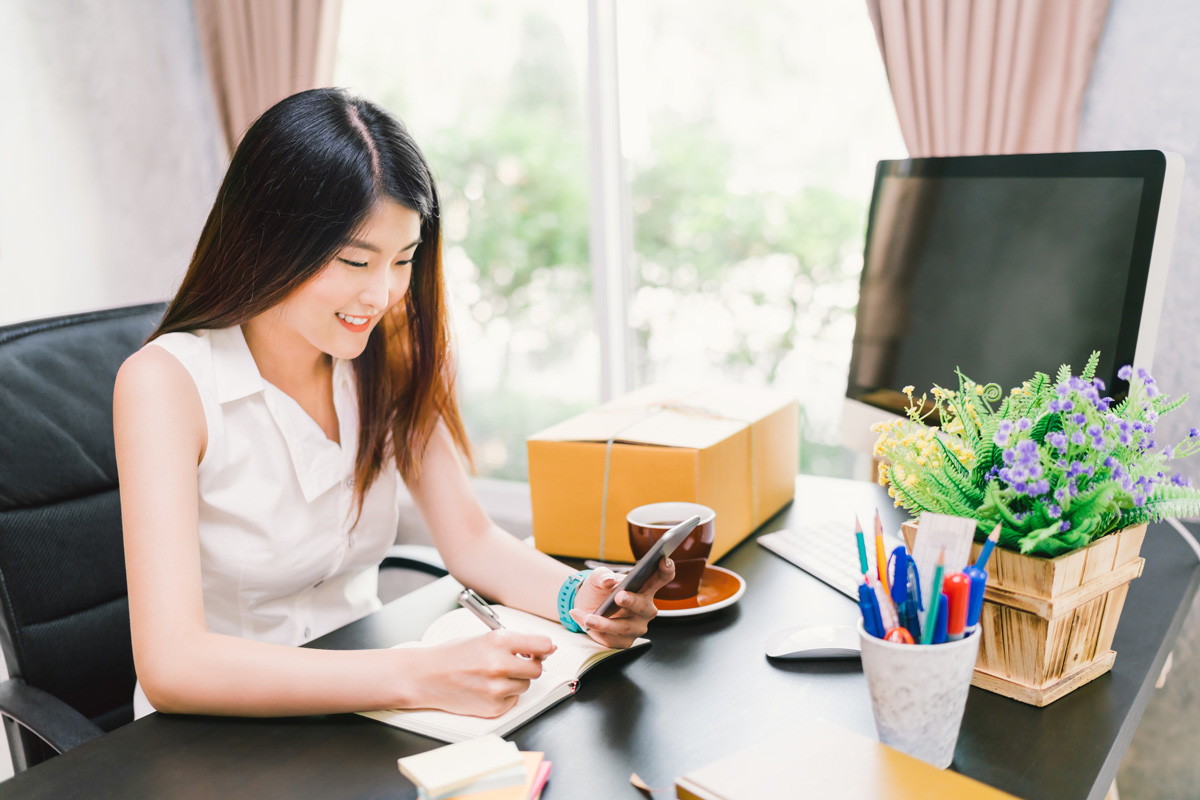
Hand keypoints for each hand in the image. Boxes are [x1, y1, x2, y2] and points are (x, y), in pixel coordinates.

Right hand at [407, 630, 555, 717]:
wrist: (426, 676)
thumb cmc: (454, 655)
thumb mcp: (485, 637)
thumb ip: (516, 642)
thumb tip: (548, 648)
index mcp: (499, 640)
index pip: (543, 644)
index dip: (544, 648)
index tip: (542, 650)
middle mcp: (499, 664)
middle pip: (537, 669)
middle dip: (529, 666)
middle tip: (513, 664)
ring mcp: (496, 688)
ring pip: (525, 685)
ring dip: (515, 681)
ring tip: (492, 676)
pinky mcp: (493, 707)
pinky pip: (513, 701)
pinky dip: (504, 696)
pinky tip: (486, 689)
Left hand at [568, 558, 675, 648]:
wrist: (584, 605)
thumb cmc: (598, 589)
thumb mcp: (597, 577)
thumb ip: (602, 575)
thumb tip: (608, 580)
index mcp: (644, 588)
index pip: (661, 578)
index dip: (666, 570)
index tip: (663, 560)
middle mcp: (645, 609)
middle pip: (644, 606)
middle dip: (632, 601)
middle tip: (619, 596)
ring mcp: (636, 627)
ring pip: (625, 627)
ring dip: (606, 623)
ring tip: (589, 617)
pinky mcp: (624, 641)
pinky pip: (611, 638)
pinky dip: (595, 630)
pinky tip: (583, 620)